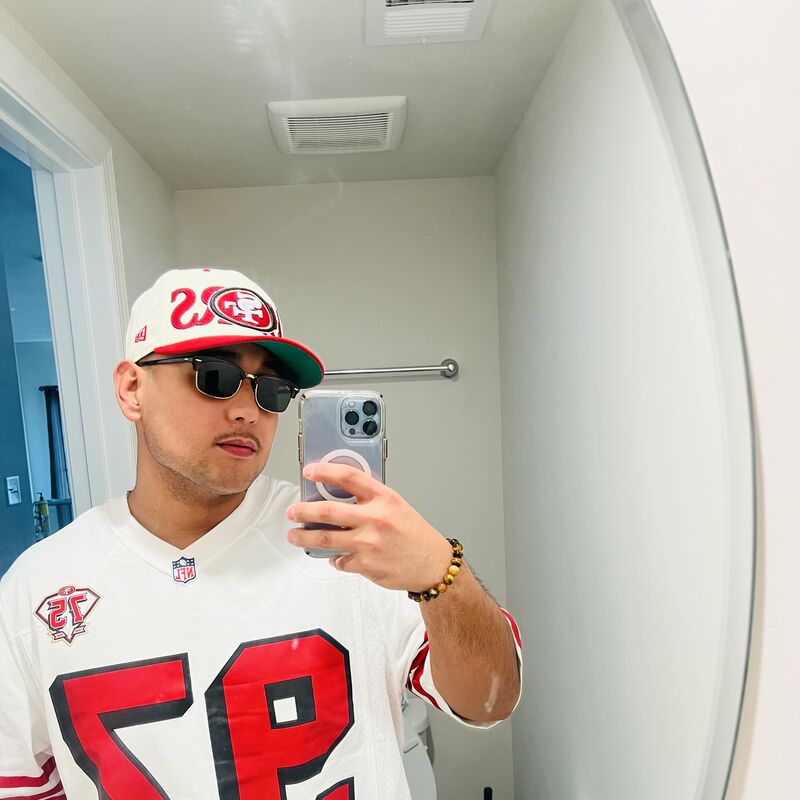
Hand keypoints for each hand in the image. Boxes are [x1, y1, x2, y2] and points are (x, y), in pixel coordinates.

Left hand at [286, 462, 453, 591]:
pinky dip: (333, 558)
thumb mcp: (396, 506)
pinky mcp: (365, 565)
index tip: (310, 471)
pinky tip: (334, 555)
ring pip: (325, 538)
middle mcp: (375, 518)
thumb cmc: (415, 534)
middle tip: (293, 511)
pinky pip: (338, 560)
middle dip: (303, 510)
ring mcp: (368, 543)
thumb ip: (370, 499)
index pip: (348, 477)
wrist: (432, 564)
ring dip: (305, 537)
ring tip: (295, 535)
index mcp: (384, 498)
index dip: (325, 471)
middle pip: (327, 511)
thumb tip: (338, 497)